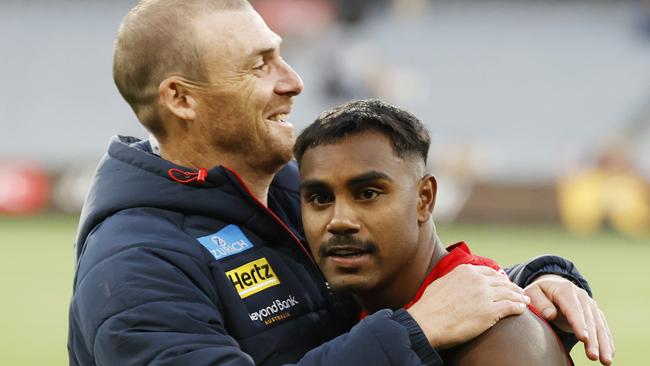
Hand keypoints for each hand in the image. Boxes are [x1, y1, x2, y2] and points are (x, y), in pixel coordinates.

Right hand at [408, 264, 529, 348]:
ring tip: (525, 301)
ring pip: (509, 293)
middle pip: (502, 281)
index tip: (504, 281)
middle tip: (519, 291)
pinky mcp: (490, 311)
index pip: (489, 272)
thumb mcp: (441, 282)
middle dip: (512, 287)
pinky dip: (518, 307)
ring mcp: (485, 295)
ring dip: (519, 297)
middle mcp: (478, 280)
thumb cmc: (429, 306)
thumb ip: (453, 279)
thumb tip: (456, 281)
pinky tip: (522, 310)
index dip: (500, 277)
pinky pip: (511, 307)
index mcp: (466, 271)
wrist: (427, 321)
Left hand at [524, 274, 613, 365]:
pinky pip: (603, 328)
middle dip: (592, 339)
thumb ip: (539, 302)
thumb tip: (550, 315)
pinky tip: (610, 355)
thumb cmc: (539, 293)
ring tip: (605, 361)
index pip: (573, 308)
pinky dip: (607, 342)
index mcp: (565, 289)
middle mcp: (581, 296)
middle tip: (593, 356)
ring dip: (603, 344)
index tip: (583, 338)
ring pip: (599, 326)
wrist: (552, 286)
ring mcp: (591, 305)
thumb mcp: (532, 293)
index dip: (579, 323)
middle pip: (589, 319)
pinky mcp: (595, 313)